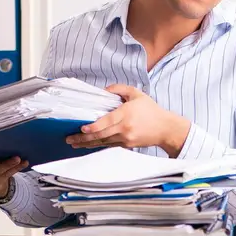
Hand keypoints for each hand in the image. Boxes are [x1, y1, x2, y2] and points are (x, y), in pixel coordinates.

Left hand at [65, 84, 190, 156]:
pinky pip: (109, 145)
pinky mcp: (127, 145)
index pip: (106, 122)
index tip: (81, 129)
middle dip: (83, 138)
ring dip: (87, 144)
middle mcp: (124, 128)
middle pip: (100, 135)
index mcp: (125, 114)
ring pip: (102, 142)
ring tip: (73, 144)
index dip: (92, 127)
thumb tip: (105, 90)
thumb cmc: (151, 110)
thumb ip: (120, 89)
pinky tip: (88, 145)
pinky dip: (97, 145)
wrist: (166, 129)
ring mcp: (125, 139)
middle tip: (69, 139)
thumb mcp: (137, 94)